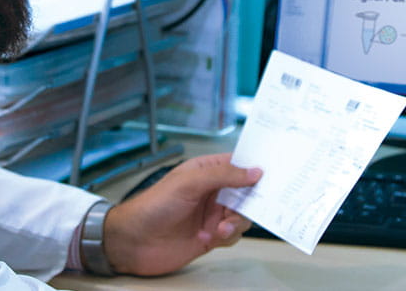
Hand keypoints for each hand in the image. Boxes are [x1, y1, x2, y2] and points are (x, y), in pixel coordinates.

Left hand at [102, 153, 261, 275]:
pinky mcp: (210, 236)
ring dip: (236, 222)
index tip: (272, 173)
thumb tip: (254, 171)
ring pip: (242, 216)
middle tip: (251, 207)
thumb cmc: (152, 206)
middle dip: (251, 201)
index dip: (255, 167)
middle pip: (246, 193)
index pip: (237, 164)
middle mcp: (211, 192)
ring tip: (221, 227)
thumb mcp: (189, 182)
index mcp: (205, 171)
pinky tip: (211, 237)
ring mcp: (211, 214)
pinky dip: (227, 237)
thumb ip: (223, 175)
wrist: (133, 241)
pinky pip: (232, 235)